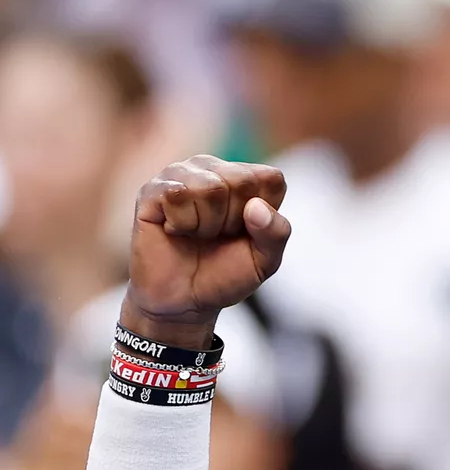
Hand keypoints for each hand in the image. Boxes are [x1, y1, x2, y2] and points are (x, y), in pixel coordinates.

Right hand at [125, 155, 290, 332]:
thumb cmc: (226, 273)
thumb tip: (256, 207)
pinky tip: (175, 230)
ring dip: (207, 224)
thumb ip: (276, 233)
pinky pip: (176, 195)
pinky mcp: (153, 189)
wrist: (184, 300)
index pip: (271, 179)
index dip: (263, 215)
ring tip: (197, 234)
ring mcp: (181, 175)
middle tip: (218, 236)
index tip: (246, 233)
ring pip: (209, 188)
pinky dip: (182, 224)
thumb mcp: (265, 261)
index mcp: (247, 179)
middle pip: (241, 181)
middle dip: (234, 221)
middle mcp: (214, 169)